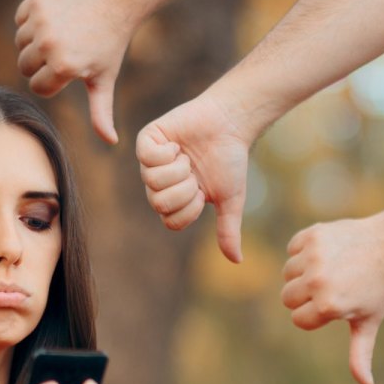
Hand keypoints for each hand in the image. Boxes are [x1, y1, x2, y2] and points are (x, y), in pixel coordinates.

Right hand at [15, 0, 143, 143]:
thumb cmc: (110, 43)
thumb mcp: (104, 79)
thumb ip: (101, 113)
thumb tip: (111, 142)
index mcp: (64, 67)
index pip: (38, 87)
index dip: (53, 82)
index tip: (71, 70)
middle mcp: (49, 44)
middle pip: (24, 67)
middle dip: (41, 64)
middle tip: (65, 52)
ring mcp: (41, 21)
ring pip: (20, 44)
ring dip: (35, 42)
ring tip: (61, 36)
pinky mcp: (35, 2)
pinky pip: (19, 20)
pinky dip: (31, 21)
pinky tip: (55, 19)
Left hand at [136, 92, 250, 261]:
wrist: (231, 122)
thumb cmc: (230, 160)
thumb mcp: (230, 199)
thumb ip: (228, 229)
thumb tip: (236, 261)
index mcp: (174, 200)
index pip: (171, 222)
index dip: (190, 209)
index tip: (202, 191)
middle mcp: (158, 183)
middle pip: (158, 204)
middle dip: (184, 189)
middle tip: (194, 173)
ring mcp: (150, 161)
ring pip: (152, 181)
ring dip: (178, 169)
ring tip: (187, 157)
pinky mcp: (147, 139)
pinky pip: (147, 157)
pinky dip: (168, 152)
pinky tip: (178, 144)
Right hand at [280, 215, 383, 383]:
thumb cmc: (379, 289)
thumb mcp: (368, 323)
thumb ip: (360, 354)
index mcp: (329, 306)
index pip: (298, 319)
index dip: (314, 315)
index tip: (335, 305)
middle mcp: (318, 281)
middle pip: (287, 298)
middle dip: (304, 295)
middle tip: (332, 286)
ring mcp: (314, 257)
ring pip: (288, 273)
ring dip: (303, 272)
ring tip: (331, 268)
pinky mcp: (312, 235)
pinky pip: (292, 249)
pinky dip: (304, 250)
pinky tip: (329, 251)